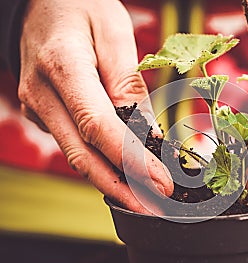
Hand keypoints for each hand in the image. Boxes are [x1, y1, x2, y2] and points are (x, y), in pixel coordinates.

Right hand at [18, 0, 173, 212]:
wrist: (42, 5)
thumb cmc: (81, 9)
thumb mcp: (114, 34)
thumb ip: (128, 84)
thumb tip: (148, 134)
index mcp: (61, 67)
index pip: (97, 126)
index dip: (130, 160)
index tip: (160, 183)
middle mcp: (42, 94)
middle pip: (82, 154)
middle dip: (121, 187)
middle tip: (155, 208)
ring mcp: (39, 107)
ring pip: (77, 155)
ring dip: (112, 181)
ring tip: (146, 199)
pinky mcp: (46, 114)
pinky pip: (75, 144)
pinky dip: (101, 162)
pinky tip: (125, 173)